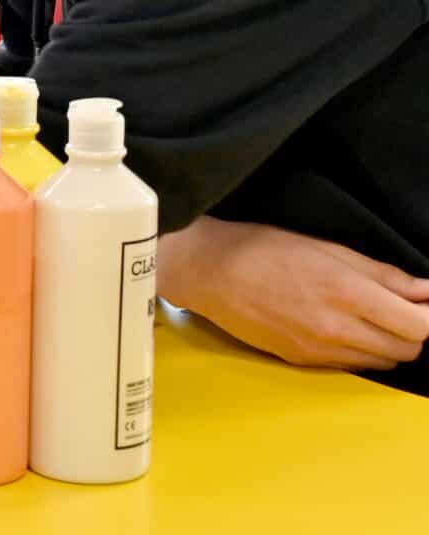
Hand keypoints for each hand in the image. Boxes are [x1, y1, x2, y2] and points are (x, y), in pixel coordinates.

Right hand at [165, 216, 428, 370]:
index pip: (418, 325)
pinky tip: (344, 327)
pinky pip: (351, 365)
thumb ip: (381, 274)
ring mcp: (317, 350)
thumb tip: (425, 291)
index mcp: (345, 292)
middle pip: (406, 349)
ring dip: (388, 342)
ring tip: (372, 317)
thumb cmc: (262, 248)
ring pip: (382, 362)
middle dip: (412, 329)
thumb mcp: (326, 247)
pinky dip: (360, 351)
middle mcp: (335, 329)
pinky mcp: (301, 361)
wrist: (207, 272)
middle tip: (400, 307)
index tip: (425, 301)